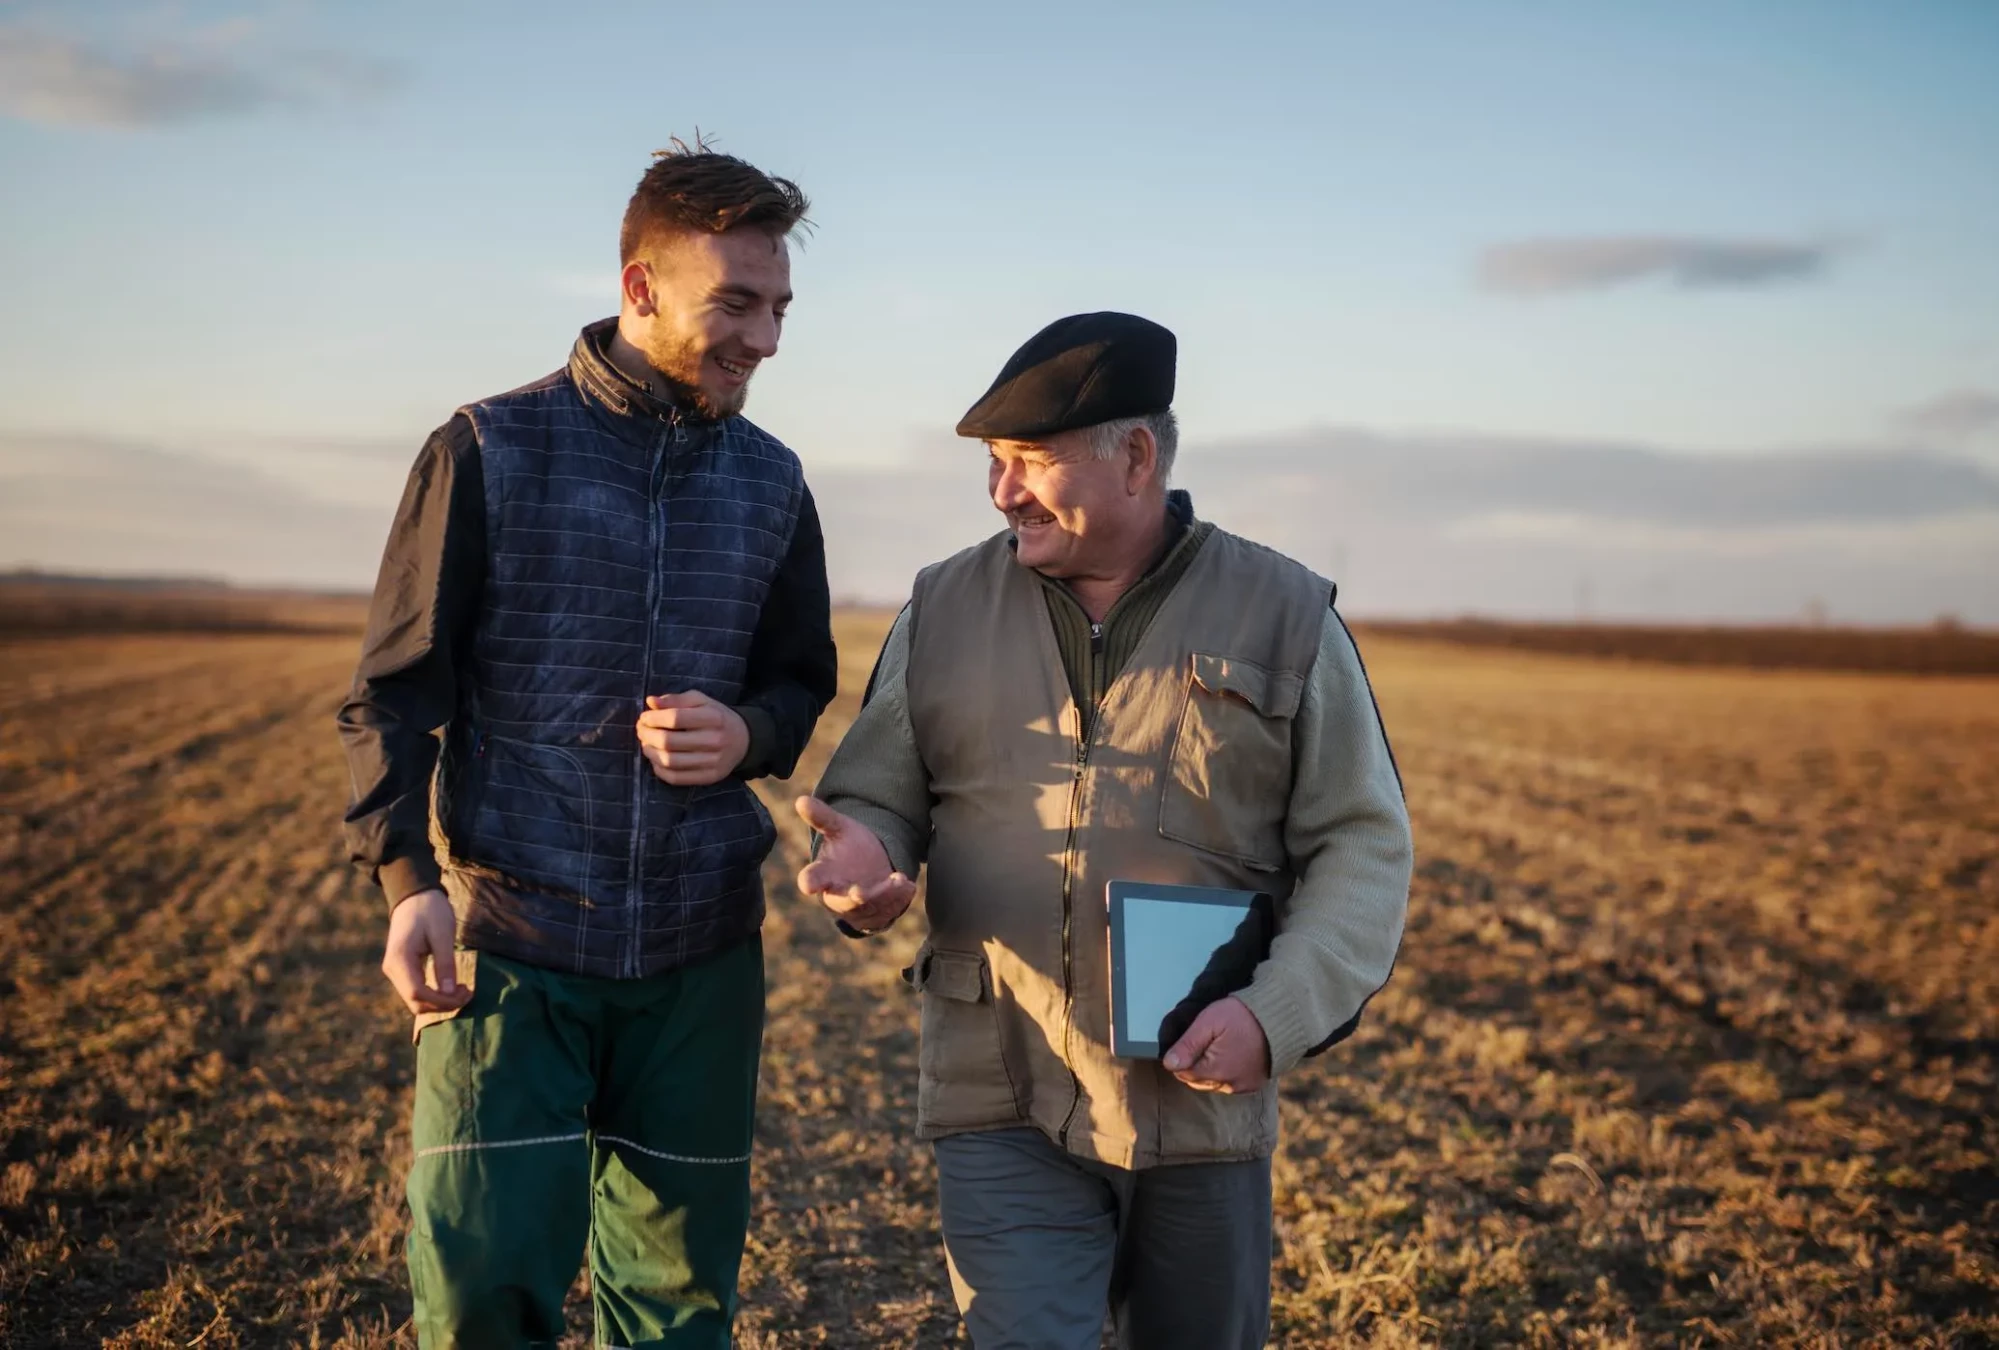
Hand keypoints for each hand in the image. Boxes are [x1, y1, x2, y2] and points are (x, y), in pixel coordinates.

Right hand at [382, 888, 471, 1015]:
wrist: (414, 896)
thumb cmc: (430, 911)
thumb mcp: (442, 934)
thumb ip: (445, 963)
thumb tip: (449, 993)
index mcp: (400, 960)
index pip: (417, 994)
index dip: (441, 1001)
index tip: (465, 994)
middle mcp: (393, 970)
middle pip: (415, 1002)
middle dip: (443, 1004)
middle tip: (468, 992)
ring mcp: (395, 971)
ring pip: (416, 1000)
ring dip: (440, 1001)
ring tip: (463, 990)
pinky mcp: (402, 970)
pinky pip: (417, 990)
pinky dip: (434, 995)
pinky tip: (452, 988)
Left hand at [637, 691, 749, 785]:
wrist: (744, 740)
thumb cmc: (716, 717)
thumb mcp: (701, 701)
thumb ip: (675, 699)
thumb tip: (650, 702)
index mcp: (713, 717)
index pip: (675, 718)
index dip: (653, 718)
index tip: (644, 717)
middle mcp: (715, 740)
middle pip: (669, 742)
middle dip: (648, 735)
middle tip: (641, 731)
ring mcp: (713, 762)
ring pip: (670, 762)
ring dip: (650, 753)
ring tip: (647, 744)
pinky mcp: (710, 777)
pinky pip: (677, 778)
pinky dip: (660, 770)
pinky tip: (656, 760)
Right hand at [793, 795, 916, 932]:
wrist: (871, 865)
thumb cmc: (849, 846)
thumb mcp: (839, 829)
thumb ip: (822, 817)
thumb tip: (801, 799)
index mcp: (822, 874)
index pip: (811, 879)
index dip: (809, 881)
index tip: (807, 885)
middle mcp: (836, 896)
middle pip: (842, 902)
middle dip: (853, 898)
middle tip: (861, 891)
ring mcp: (856, 909)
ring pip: (868, 909)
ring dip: (883, 896)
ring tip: (900, 879)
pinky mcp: (874, 917)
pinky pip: (886, 914)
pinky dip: (898, 901)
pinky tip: (908, 886)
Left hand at [1161, 996, 1270, 1093]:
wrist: (1280, 1016)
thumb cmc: (1243, 1015)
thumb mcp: (1209, 1022)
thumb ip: (1187, 1044)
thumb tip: (1168, 1064)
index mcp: (1215, 1071)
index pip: (1183, 1073)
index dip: (1182, 1056)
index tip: (1190, 1039)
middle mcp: (1229, 1085)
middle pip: (1197, 1080)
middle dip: (1195, 1063)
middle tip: (1206, 1040)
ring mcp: (1243, 1086)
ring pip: (1213, 1083)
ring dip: (1211, 1069)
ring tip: (1220, 1045)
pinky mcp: (1254, 1084)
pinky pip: (1231, 1084)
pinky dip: (1227, 1072)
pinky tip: (1232, 1054)